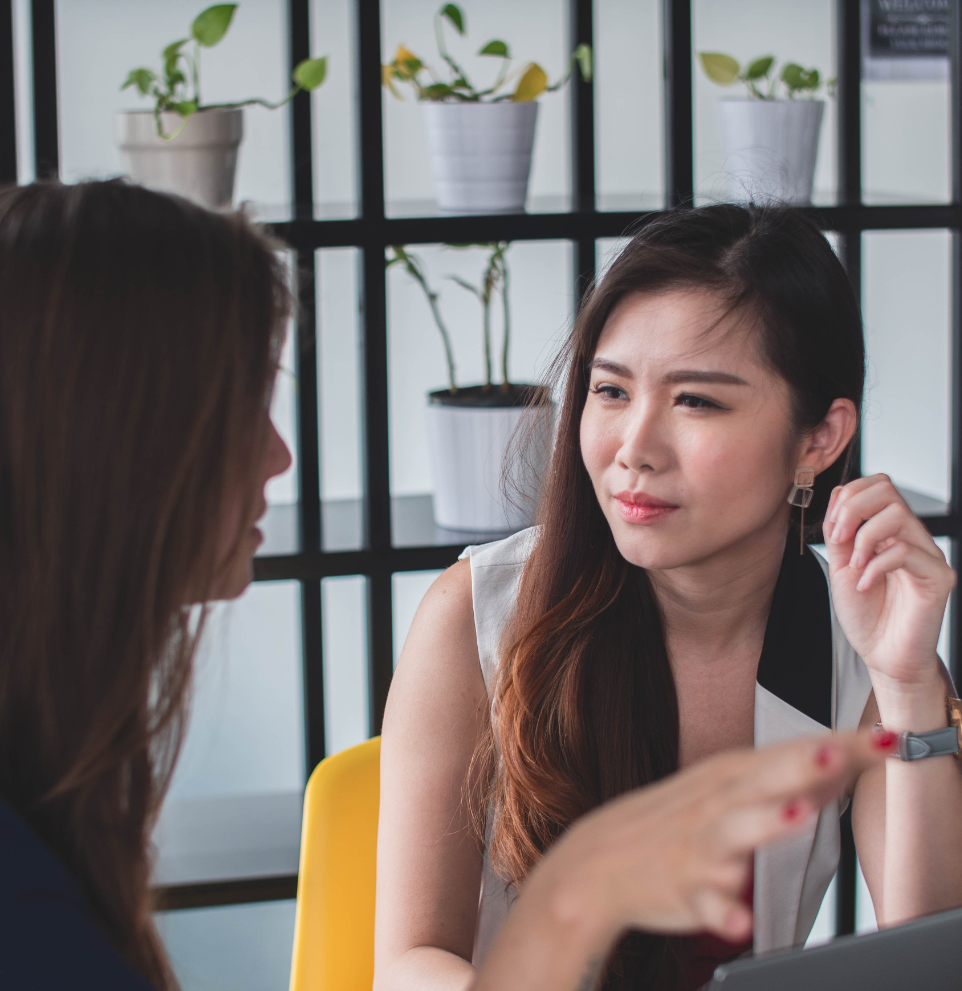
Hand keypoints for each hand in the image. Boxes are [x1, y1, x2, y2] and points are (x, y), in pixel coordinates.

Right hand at [534, 732, 891, 945]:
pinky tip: (739, 920)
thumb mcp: (723, 788)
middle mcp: (717, 803)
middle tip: (839, 752)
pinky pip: (705, 905)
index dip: (843, 747)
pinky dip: (722, 912)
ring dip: (766, 822)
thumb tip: (842, 761)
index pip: (794, 753)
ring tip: (797, 814)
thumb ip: (782, 778)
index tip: (888, 738)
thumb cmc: (671, 821)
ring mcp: (700, 845)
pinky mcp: (684, 889)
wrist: (600, 860)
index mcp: (730, 775)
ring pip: (735, 832)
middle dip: (802, 764)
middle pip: (765, 779)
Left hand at [822, 475, 954, 718]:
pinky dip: (876, 565)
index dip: (849, 497)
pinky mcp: (938, 577)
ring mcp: (928, 555)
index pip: (876, 485)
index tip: (833, 529)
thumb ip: (840, 532)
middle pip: (888, 489)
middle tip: (840, 541)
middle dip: (853, 510)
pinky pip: (907, 551)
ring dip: (864, 537)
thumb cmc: (866, 614)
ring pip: (898, 514)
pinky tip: (865, 585)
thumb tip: (839, 496)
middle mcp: (911, 537)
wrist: (883, 655)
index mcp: (889, 531)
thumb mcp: (841, 566)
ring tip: (855, 566)